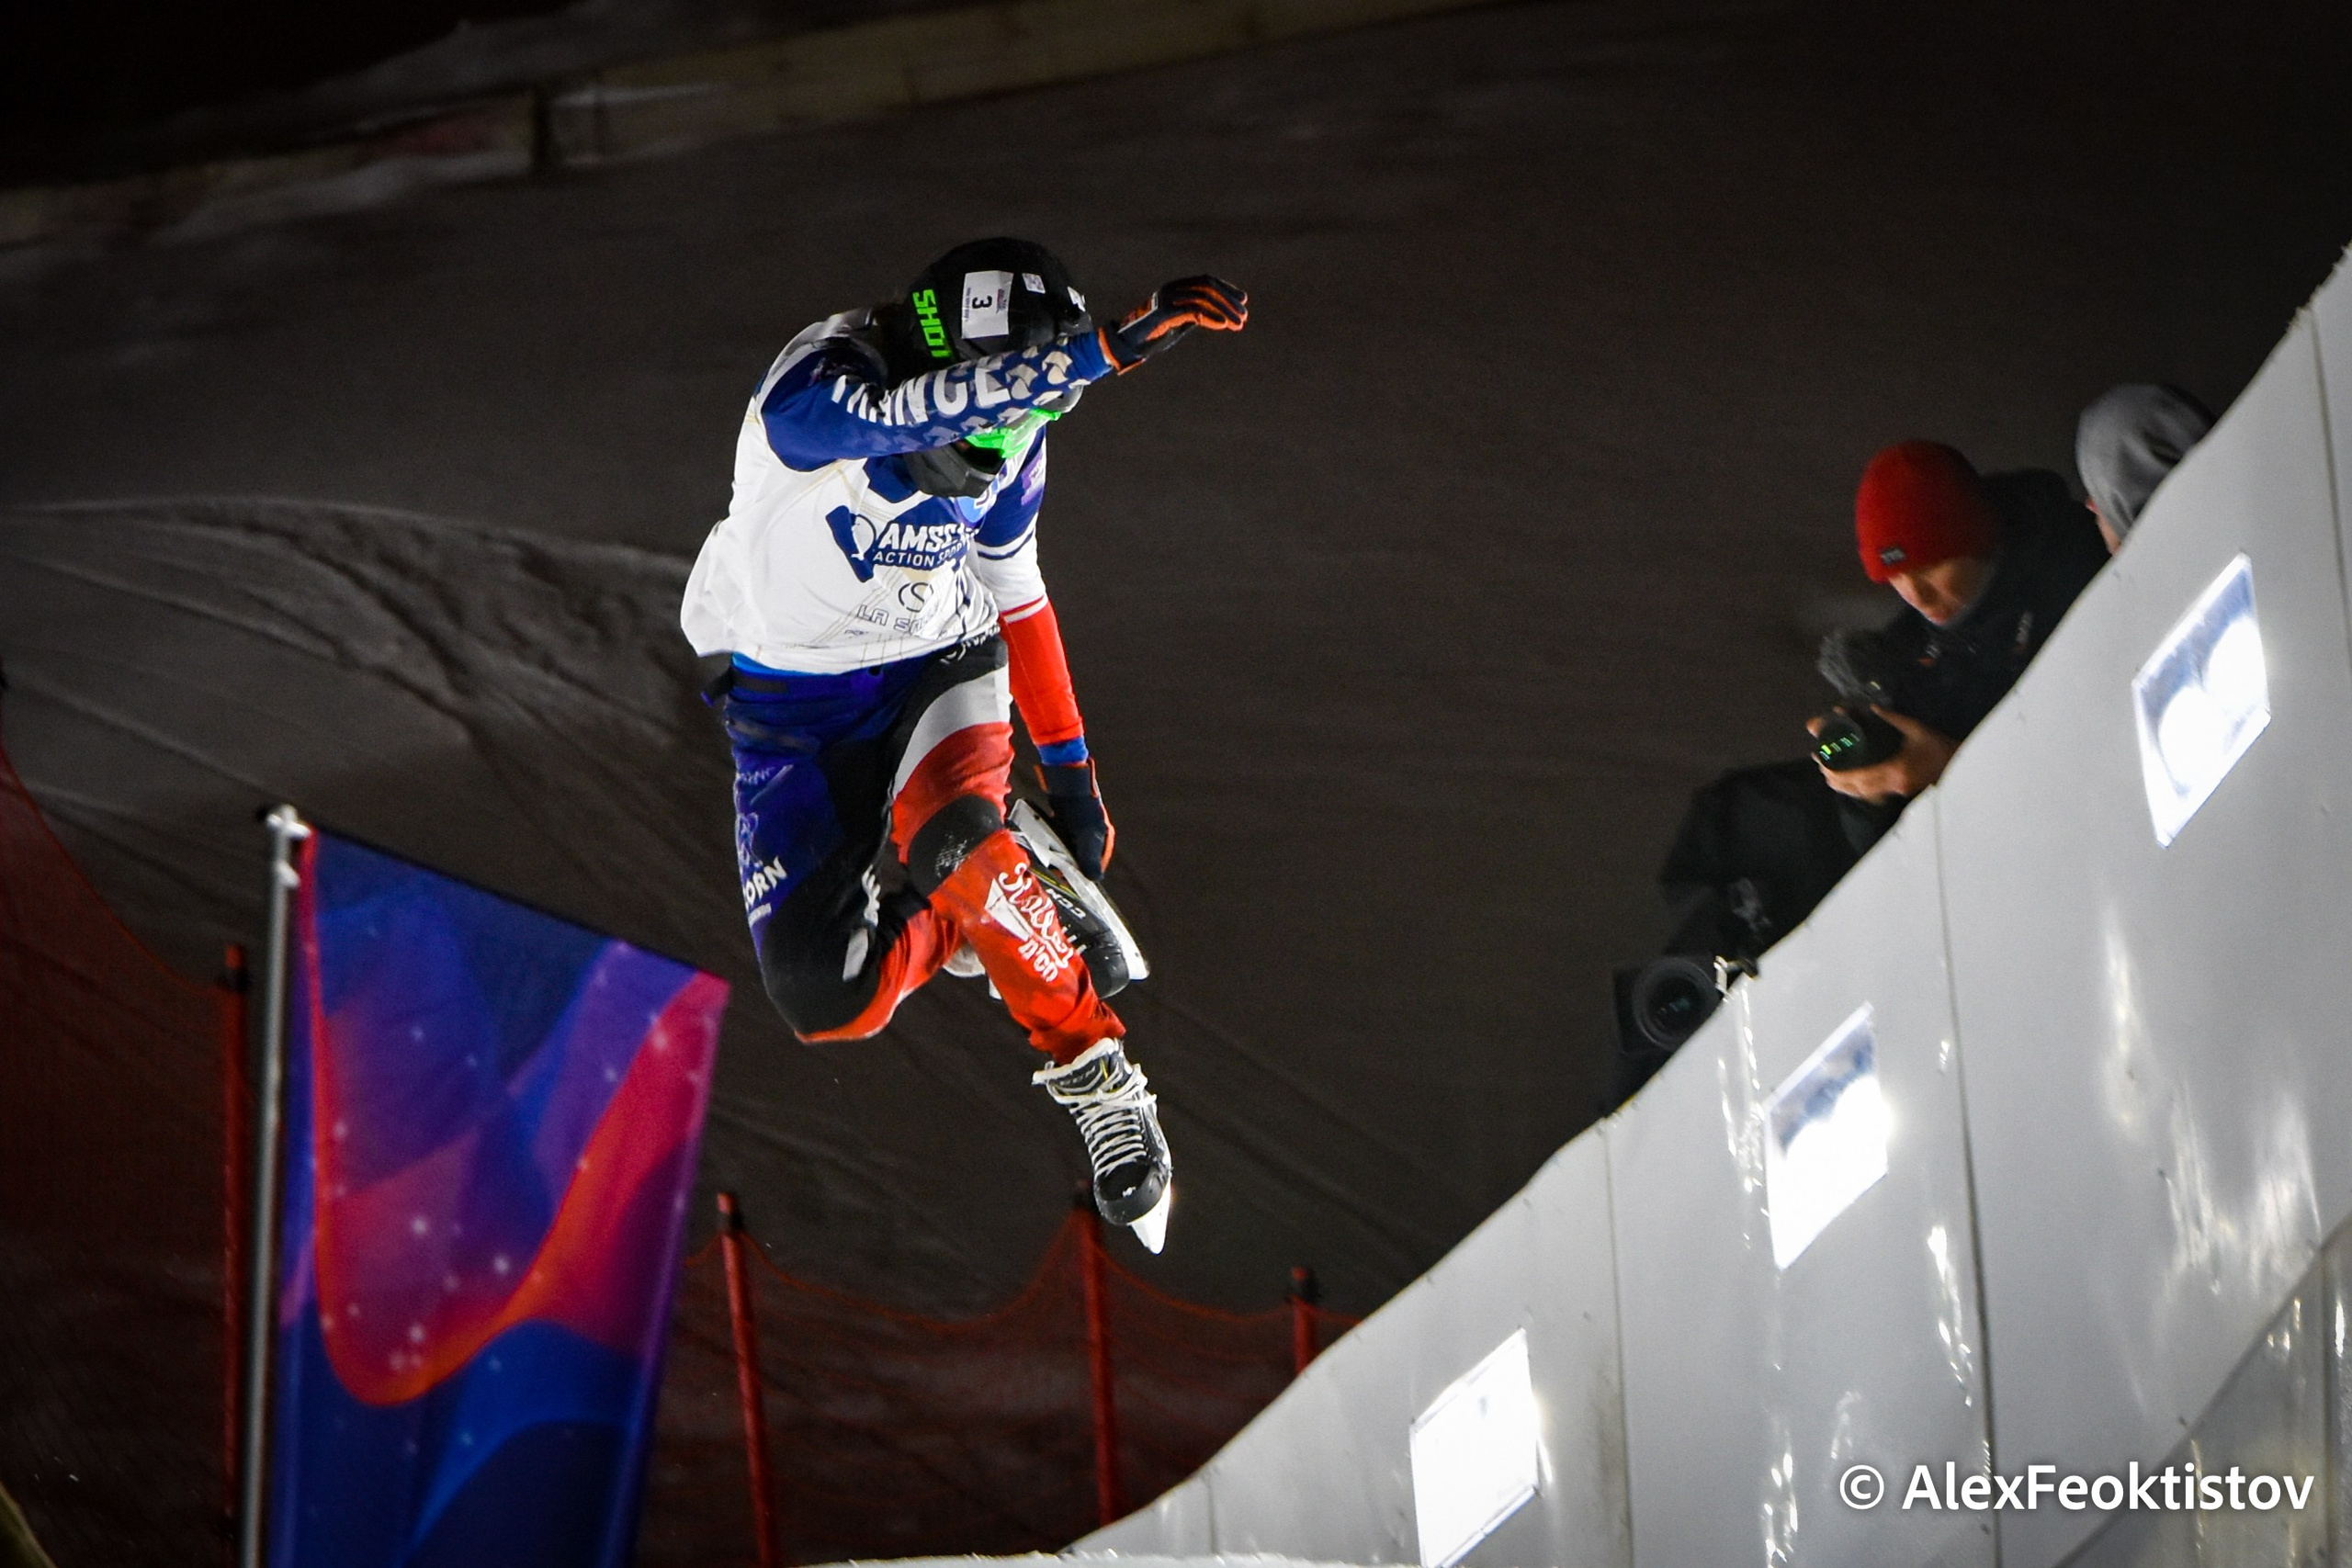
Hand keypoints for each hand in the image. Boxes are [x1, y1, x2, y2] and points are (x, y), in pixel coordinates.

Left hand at [1038, 759, 1114, 879]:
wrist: (1068, 785)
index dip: (1083, 876)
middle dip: (1068, 866)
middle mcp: (1093, 835)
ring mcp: (1079, 828)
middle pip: (1081, 858)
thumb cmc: (1082, 810)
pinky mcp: (1066, 822)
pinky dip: (1053, 844)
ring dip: (1059, 856)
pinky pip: (1059, 838)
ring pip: (1069, 849)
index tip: (1068, 883)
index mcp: (1103, 839)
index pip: (1096, 866)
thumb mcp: (1088, 836)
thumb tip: (1095, 879)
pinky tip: (1043, 847)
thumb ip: (1089, 858)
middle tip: (1054, 873)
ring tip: (1047, 862)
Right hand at [1099, 276, 1248, 372]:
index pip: (1206, 281)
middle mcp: (1171, 289)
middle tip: (1244, 316)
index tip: (1242, 301)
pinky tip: (1223, 325)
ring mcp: (1166, 299)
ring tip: (1238, 324)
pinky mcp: (1164, 312)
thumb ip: (1196, 315)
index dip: (1226, 289)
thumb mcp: (1180, 322)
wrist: (1127, 344)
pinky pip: (1193, 311)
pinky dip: (1211, 317)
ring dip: (1224, 311)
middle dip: (1228, 300)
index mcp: (1176, 287)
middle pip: (1207, 287)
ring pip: (1203, 298)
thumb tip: (1221, 315)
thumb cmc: (1153, 335)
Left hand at [1811, 706, 1956, 803]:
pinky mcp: (1902, 793)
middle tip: (1822, 768)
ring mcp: (1898, 792)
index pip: (1860, 776)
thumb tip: (1873, 708)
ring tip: (1829, 776)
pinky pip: (1875, 795)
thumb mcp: (1917, 729)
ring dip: (1846, 787)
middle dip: (1837, 780)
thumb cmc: (1940, 746)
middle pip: (1858, 788)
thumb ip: (1894, 719)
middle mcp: (1895, 785)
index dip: (1839, 773)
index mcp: (1896, 770)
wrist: (1962, 764)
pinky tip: (1850, 783)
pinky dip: (1860, 790)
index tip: (1824, 765)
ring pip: (1865, 795)